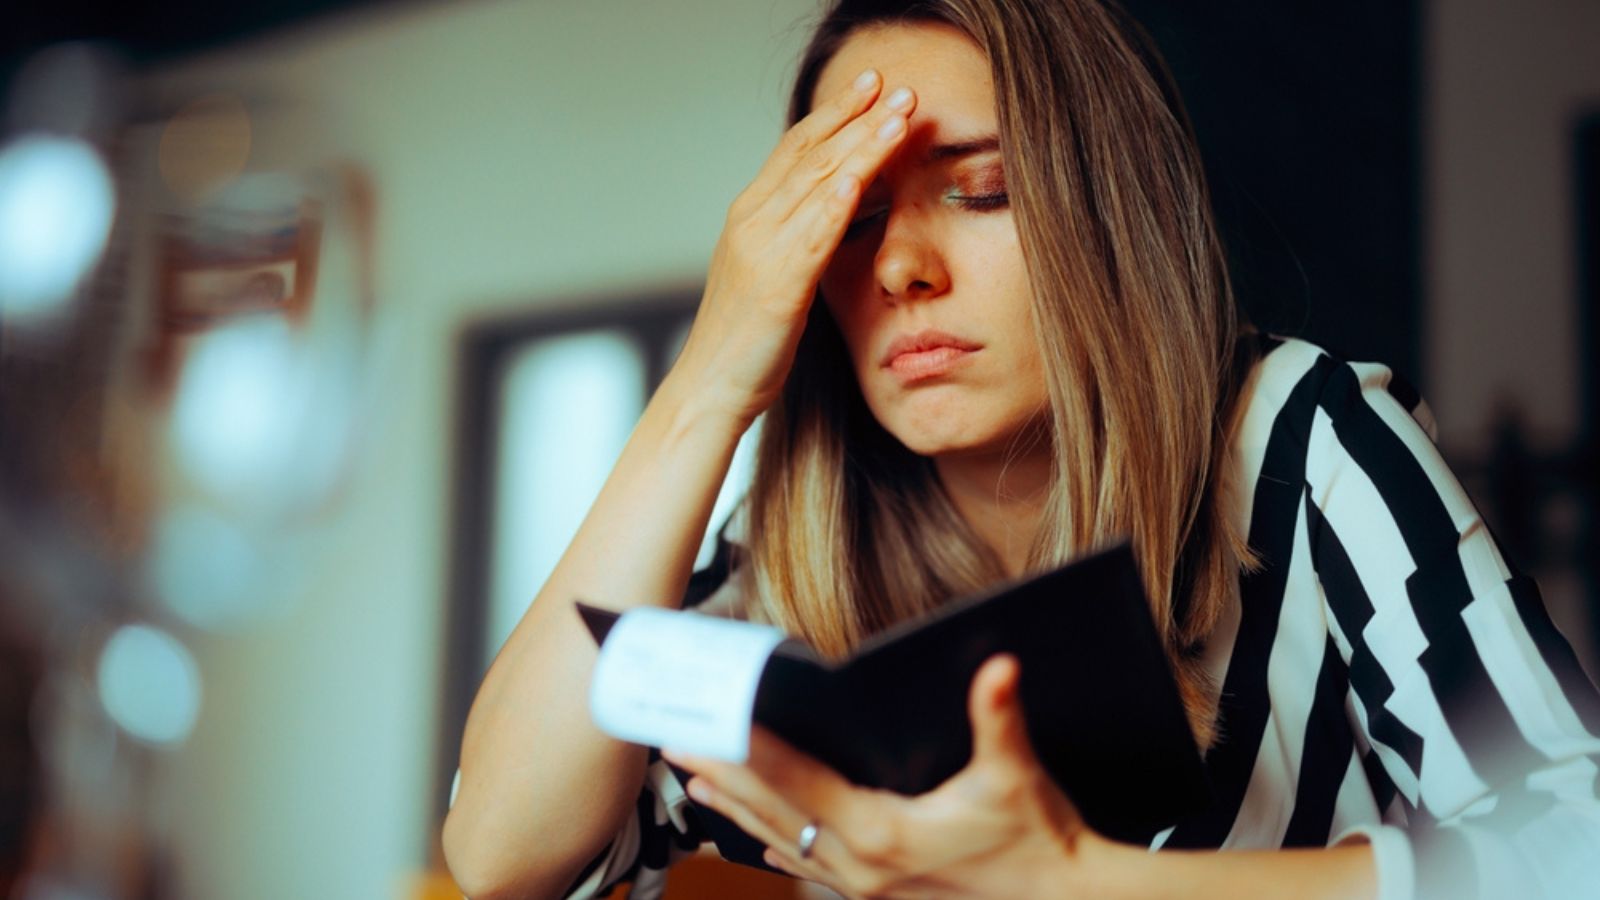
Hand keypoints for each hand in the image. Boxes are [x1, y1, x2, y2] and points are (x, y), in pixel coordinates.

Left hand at [662, 655, 1104, 898]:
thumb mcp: (1017, 777)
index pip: (796, 779)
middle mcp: (860, 864)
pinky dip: (773, 843)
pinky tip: (753, 836)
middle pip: (772, 810)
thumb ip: (1000, 719)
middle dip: (720, 773)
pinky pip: (806, 866)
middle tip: (673, 737)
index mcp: (883, 831)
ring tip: (692, 780)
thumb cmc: (1039, 840)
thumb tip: (999, 668)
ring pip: (781, 840)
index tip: (707, 720)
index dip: (748, 747)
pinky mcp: (874, 893)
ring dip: (735, 809)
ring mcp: (863, 886)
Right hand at [670, 69, 916, 428]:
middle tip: (897, 84)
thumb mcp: (774, 274)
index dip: (835, 114)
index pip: (797, 149)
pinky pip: (811, 236)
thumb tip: (837, 207)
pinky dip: (835, 202)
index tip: (872, 87)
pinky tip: (859, 176)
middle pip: (811, 154)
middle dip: (857, 116)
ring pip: (817, 185)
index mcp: (750, 216)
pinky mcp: (777, 286)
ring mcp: (762, 251)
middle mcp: (752, 221)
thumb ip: (798, 237)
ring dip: (860, 146)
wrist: (710, 389)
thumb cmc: (746, 341)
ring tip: (898, 115)